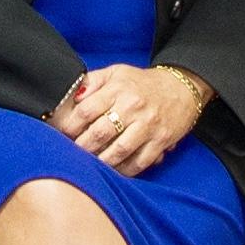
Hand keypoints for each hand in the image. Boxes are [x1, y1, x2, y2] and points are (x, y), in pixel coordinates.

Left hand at [49, 60, 209, 174]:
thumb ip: (93, 82)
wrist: (181, 88)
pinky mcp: (161, 140)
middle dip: (82, 147)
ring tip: (89, 166)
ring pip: (118, 150)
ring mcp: (148, 125)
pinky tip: (113, 171)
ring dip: (101, 162)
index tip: (63, 135)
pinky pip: (139, 162)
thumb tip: (72, 96)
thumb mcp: (116, 73)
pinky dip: (124, 170)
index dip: (70, 125)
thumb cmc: (142, 83)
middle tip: (72, 155)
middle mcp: (133, 107)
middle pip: (100, 132)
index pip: (86, 110)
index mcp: (118, 89)